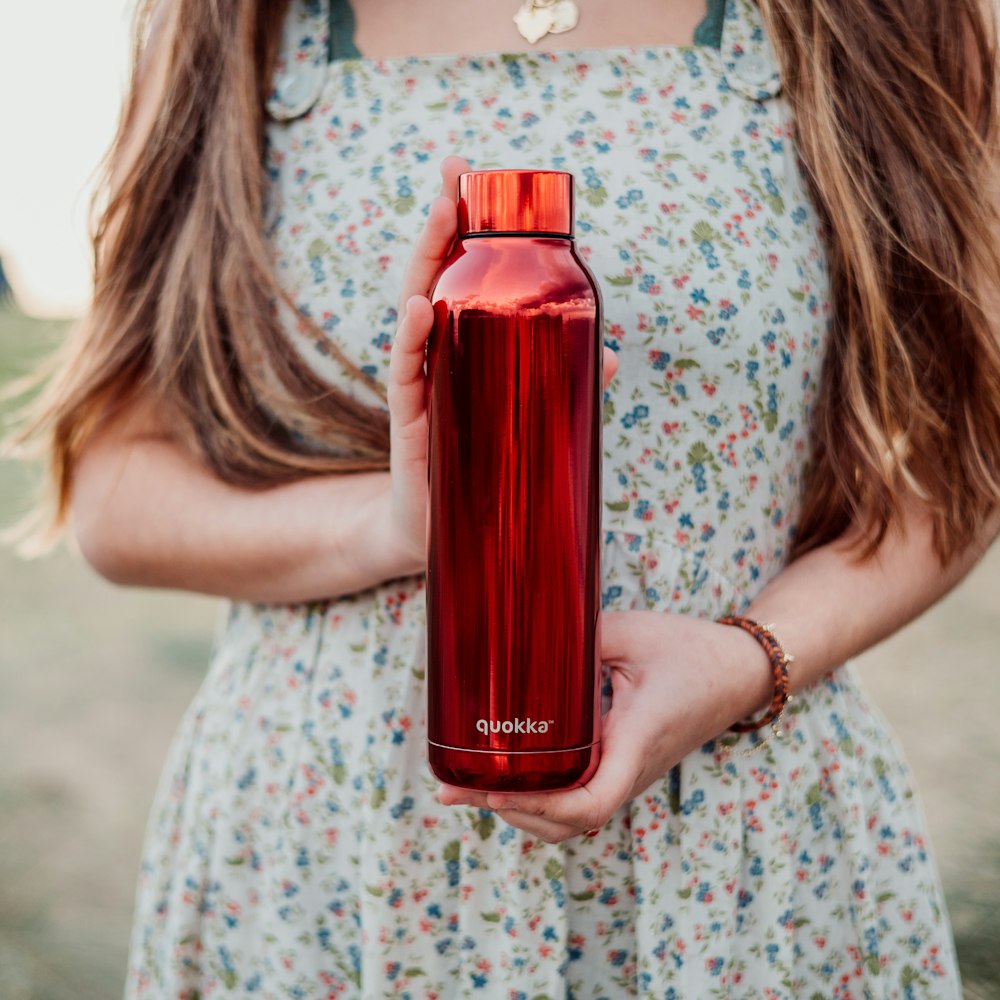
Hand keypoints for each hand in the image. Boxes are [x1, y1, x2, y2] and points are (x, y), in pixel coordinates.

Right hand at [385, 156, 620, 571]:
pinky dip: (412, 339)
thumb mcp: (525, 419)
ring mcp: (421, 383)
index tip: (473, 177)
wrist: (443, 533)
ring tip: (441, 215)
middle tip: (452, 173)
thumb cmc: (484, 467)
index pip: (461, 275)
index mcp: (463, 347)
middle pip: (435, 276)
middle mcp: (437, 355)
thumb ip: (562, 385)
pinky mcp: (412, 420)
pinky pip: (407, 373)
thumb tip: (612, 355)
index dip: (466, 228)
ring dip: (427, 261)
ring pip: (416, 310)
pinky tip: (421, 307)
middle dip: (442, 223)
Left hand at [438, 611, 771, 842]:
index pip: (590, 803)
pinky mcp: (625, 767)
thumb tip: (518, 634)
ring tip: (472, 787)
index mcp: (634, 739)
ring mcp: (628, 774)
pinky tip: (510, 777)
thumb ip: (576, 635)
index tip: (491, 790)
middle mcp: (631, 769)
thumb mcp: (630, 632)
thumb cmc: (689, 650)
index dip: (538, 808)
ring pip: (572, 821)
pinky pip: (581, 799)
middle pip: (567, 825)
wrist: (738, 672)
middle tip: (454, 788)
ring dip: (523, 813)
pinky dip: (542, 801)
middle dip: (510, 813)